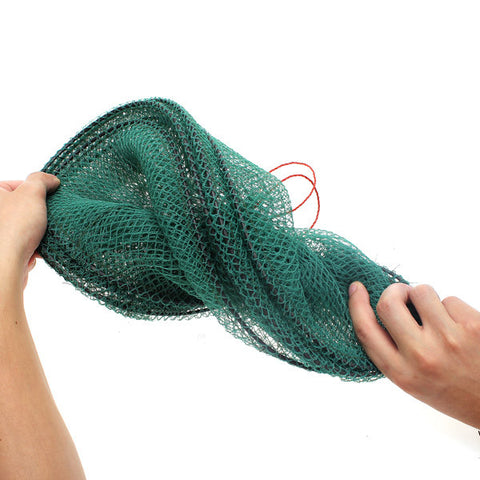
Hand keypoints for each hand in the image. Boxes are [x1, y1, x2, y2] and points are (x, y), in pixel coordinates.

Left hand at [0, 172, 60, 289]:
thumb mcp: (32, 193)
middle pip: (22, 206)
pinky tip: (37, 249)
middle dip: (39, 213)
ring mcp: (0, 233)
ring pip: (25, 226)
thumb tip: (51, 180)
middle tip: (49, 216)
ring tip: (44, 234)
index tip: (48, 198)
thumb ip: (41, 180)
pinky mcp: (4, 250)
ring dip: (39, 231)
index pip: (16, 184)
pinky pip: (23, 244)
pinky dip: (34, 246)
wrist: (6, 265)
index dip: (36, 191)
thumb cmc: (15, 227)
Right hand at [348, 281, 479, 429]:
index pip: (366, 330)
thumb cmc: (452, 390)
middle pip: (388, 304)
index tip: (357, 289)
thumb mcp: (411, 381)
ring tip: (436, 315)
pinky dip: (451, 307)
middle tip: (403, 294)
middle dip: (394, 291)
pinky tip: (458, 326)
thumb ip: (391, 351)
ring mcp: (448, 339)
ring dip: (425, 297)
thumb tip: (380, 308)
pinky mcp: (472, 326)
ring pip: (421, 292)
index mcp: (401, 372)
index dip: (356, 304)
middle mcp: (421, 356)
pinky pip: (450, 299)